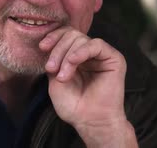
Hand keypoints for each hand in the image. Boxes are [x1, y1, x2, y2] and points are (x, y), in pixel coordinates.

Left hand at [39, 26, 137, 147]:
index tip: (42, 47)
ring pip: (81, 39)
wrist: (90, 122)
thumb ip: (54, 60)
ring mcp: (102, 55)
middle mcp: (89, 53)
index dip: (53, 37)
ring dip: (66, 56)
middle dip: (57, 50)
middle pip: (71, 35)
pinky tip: (73, 62)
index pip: (65, 35)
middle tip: (51, 69)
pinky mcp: (114, 58)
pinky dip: (81, 51)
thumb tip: (49, 45)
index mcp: (76, 56)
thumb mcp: (55, 80)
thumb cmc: (74, 105)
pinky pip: (96, 44)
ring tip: (63, 76)